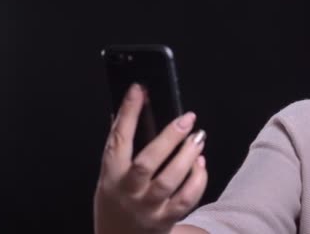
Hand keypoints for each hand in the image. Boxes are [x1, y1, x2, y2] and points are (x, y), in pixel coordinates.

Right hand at [94, 83, 207, 233]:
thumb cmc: (116, 205)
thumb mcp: (108, 177)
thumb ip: (119, 150)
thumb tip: (126, 111)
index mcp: (110, 176)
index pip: (117, 139)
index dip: (128, 112)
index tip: (138, 90)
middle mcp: (128, 192)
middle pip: (148, 162)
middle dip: (169, 137)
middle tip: (188, 118)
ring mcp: (147, 207)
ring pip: (169, 180)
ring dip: (187, 155)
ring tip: (198, 138)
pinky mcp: (165, 220)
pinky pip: (186, 199)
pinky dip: (197, 179)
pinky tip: (201, 164)